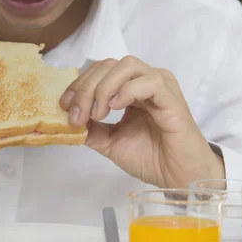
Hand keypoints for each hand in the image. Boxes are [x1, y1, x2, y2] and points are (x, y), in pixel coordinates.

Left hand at [60, 56, 224, 187]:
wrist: (177, 177)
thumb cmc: (151, 158)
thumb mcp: (110, 142)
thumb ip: (91, 128)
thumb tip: (67, 120)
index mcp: (131, 88)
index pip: (100, 71)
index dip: (78, 85)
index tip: (64, 106)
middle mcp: (145, 81)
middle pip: (109, 65)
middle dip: (86, 88)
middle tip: (77, 115)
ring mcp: (160, 86)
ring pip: (126, 66)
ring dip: (104, 88)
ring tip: (98, 114)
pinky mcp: (172, 98)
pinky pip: (148, 82)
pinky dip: (127, 91)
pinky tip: (116, 109)